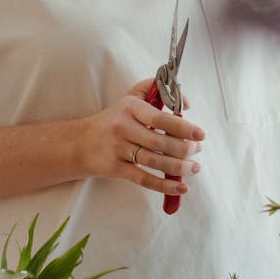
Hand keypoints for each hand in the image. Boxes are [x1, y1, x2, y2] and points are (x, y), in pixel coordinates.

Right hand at [76, 79, 204, 195]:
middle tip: (198, 150)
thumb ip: (156, 90)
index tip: (200, 134)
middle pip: (160, 142)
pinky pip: (144, 179)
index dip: (182, 127)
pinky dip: (164, 186)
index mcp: (130, 108)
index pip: (159, 118)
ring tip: (195, 167)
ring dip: (180, 167)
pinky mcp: (115, 168)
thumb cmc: (113, 120)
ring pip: (155, 161)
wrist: (78, 143)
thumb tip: (186, 103)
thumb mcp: (130, 98)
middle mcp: (123, 127)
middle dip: (185, 149)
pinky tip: (181, 187)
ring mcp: (118, 149)